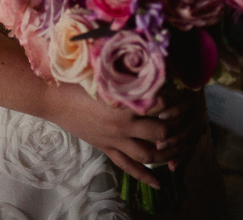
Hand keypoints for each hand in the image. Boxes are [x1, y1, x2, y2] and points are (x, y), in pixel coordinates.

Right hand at [42, 82, 205, 188]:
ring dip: (167, 152)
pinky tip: (159, 183)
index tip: (186, 92)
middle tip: (190, 119)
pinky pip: (127, 166)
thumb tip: (149, 58)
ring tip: (181, 148)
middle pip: (160, 130)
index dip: (176, 99)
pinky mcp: (106, 148)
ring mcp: (114, 139)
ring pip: (148, 153)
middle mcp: (123, 124)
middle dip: (178, 126)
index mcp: (124, 101)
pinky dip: (144, 175)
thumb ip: (126, 69)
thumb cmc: (76, 77)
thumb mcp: (104, 70)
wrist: (52, 96)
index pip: (160, 103)